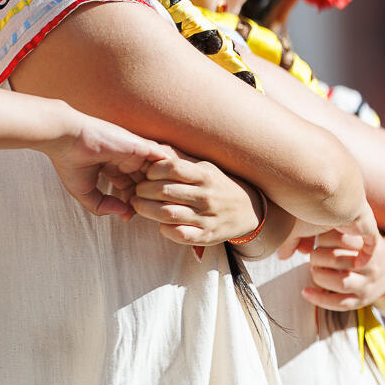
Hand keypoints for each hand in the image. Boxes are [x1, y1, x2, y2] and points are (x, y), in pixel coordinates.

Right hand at [45, 106, 173, 217]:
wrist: (66, 139)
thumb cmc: (70, 163)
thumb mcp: (84, 192)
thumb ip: (102, 205)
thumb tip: (123, 212)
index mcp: (110, 165)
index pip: (129, 186)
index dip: (130, 203)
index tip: (126, 217)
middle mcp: (125, 158)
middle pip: (144, 181)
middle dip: (146, 198)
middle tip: (144, 213)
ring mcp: (134, 152)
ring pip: (156, 170)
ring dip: (159, 187)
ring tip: (159, 204)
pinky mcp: (141, 147)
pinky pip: (163, 160)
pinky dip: (167, 174)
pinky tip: (164, 190)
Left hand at [131, 152, 262, 247]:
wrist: (248, 210)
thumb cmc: (217, 185)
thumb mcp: (203, 166)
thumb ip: (178, 158)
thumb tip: (153, 147)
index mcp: (204, 175)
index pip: (173, 168)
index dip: (154, 169)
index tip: (147, 173)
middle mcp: (206, 196)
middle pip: (165, 191)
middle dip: (143, 190)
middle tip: (137, 190)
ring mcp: (207, 218)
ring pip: (168, 214)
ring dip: (146, 209)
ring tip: (138, 204)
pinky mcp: (206, 237)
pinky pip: (180, 235)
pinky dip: (164, 229)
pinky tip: (160, 223)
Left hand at [303, 227, 384, 310]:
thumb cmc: (366, 249)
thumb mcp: (361, 235)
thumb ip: (341, 228)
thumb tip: (312, 222)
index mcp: (369, 246)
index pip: (343, 239)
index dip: (323, 238)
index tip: (318, 237)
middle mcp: (370, 266)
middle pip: (337, 260)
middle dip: (317, 257)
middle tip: (313, 255)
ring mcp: (367, 286)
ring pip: (340, 283)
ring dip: (319, 276)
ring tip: (313, 269)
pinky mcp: (361, 301)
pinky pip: (340, 304)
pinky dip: (320, 299)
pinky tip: (305, 292)